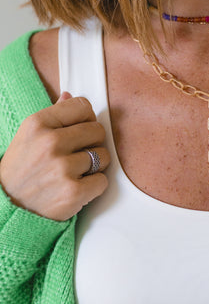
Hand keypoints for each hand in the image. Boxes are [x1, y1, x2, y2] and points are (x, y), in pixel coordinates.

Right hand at [0, 92, 110, 220]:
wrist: (9, 208)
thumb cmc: (21, 170)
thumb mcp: (28, 137)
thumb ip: (53, 116)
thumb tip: (69, 95)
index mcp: (38, 124)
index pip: (83, 106)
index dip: (86, 119)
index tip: (79, 131)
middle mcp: (50, 142)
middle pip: (98, 130)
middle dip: (92, 143)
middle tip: (76, 155)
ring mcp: (62, 168)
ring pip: (103, 156)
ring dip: (94, 166)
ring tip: (75, 173)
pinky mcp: (73, 192)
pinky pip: (103, 181)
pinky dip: (94, 186)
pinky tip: (77, 187)